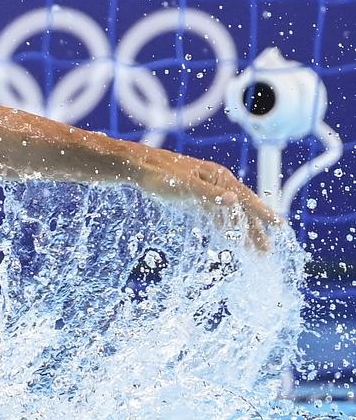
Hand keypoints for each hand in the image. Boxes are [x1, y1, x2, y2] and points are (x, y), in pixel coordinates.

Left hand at [141, 153, 280, 250]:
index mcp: (219, 177)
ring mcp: (208, 192)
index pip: (247, 198)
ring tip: (254, 252)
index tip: (279, 226)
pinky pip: (216, 217)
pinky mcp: (197, 200)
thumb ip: (208, 194)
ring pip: (230, 215)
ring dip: (242, 233)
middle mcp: (218, 184)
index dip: (263, 213)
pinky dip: (225, 229)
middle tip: (267, 251)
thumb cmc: (162, 174)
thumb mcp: (184, 185)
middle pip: (242, 210)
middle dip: (255, 231)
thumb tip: (233, 200)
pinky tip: (231, 240)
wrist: (140, 167)